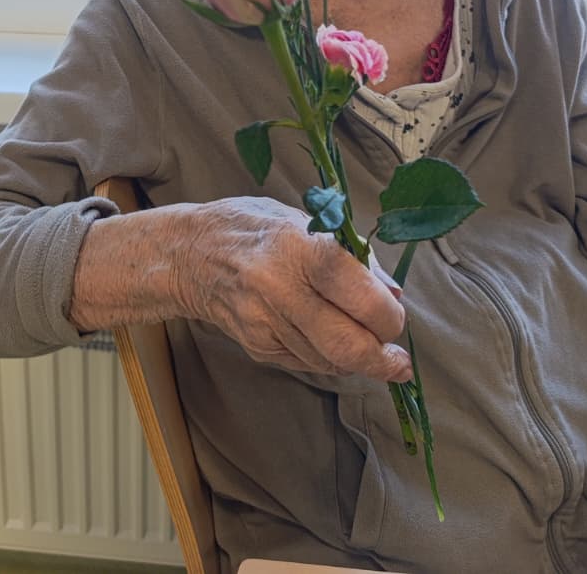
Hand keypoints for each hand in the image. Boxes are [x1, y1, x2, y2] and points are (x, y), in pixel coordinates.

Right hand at [174, 196, 409, 381]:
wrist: (188, 254)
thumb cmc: (254, 227)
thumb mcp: (304, 221)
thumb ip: (352, 256)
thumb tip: (394, 295)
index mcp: (298, 247)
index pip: (359, 295)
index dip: (389, 316)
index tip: (396, 317)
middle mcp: (279, 288)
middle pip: (347, 345)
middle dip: (383, 359)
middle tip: (398, 360)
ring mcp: (264, 323)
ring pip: (330, 362)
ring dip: (356, 360)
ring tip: (361, 339)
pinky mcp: (256, 346)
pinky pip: (307, 364)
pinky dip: (327, 358)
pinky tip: (326, 337)